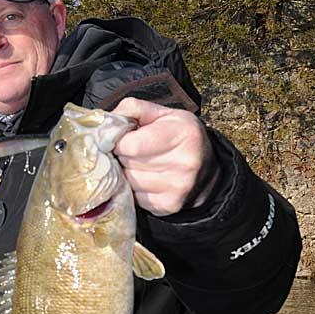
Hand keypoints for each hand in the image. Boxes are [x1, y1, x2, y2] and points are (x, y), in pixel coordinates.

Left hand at [112, 97, 216, 215]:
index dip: (119, 142)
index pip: (132, 145)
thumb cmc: (179, 136)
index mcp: (182, 133)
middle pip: (128, 163)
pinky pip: (135, 197)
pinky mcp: (169, 205)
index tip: (121, 139)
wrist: (207, 169)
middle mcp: (184, 162)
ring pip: (129, 182)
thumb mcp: (162, 114)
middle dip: (122, 157)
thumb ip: (133, 108)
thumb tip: (107, 121)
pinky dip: (134, 189)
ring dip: (126, 173)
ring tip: (137, 164)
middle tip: (130, 152)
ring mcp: (178, 187)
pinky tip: (144, 179)